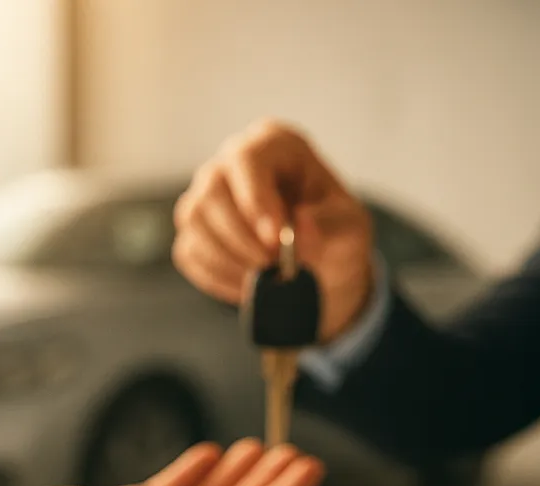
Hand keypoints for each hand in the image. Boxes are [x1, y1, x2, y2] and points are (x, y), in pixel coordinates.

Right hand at [172, 119, 374, 340]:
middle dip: (242, 238)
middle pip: (212, 190)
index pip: (248, 159)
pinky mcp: (195, 229)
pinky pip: (189, 250)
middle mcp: (232, 162)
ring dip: (229, 259)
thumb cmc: (335, 232)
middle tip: (273, 268)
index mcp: (275, 145)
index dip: (256, 201)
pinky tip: (248, 286)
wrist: (322, 265)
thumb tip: (302, 226)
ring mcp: (207, 194)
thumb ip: (330, 225)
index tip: (275, 240)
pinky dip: (218, 276)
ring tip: (264, 280)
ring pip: (194, 219)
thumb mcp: (350, 228)